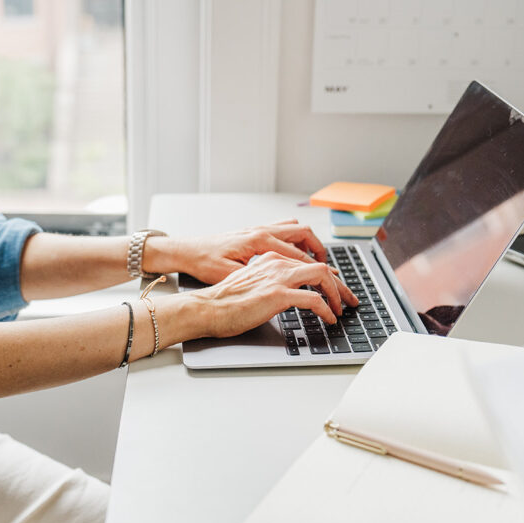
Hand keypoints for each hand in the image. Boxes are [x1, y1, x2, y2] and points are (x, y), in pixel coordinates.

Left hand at [146, 220, 328, 284]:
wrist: (187, 251)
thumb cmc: (204, 264)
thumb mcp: (230, 276)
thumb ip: (259, 280)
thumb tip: (286, 290)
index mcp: (260, 241)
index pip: (301, 258)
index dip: (320, 278)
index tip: (331, 294)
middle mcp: (263, 231)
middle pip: (306, 237)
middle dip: (325, 257)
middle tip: (336, 278)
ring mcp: (260, 229)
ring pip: (298, 230)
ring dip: (313, 246)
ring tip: (323, 265)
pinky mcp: (256, 232)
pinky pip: (286, 231)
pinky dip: (298, 241)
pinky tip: (299, 256)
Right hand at [186, 252, 358, 338]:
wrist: (206, 308)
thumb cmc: (223, 302)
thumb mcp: (251, 285)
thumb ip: (269, 283)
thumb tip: (286, 296)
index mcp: (270, 259)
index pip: (307, 263)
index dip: (326, 277)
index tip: (336, 290)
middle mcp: (277, 263)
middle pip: (320, 267)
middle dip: (340, 284)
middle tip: (350, 299)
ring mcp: (278, 277)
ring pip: (322, 277)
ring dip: (337, 294)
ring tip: (342, 309)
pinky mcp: (278, 294)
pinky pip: (314, 299)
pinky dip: (326, 309)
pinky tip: (329, 319)